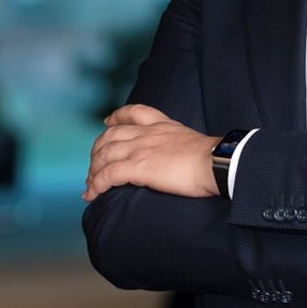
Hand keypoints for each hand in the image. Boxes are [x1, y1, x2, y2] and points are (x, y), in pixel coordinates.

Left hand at [83, 104, 220, 201]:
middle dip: (97, 151)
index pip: (134, 112)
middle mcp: (147, 134)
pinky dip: (96, 185)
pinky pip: (107, 175)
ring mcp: (140, 149)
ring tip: (90, 186)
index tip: (107, 122)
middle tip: (94, 167)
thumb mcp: (193, 142)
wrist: (216, 163)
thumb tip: (183, 159)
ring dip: (93, 171)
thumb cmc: (213, 159)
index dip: (116, 117)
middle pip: (110, 136)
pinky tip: (91, 195)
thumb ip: (180, 145)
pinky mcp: (138, 167)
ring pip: (104, 155)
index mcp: (163, 125)